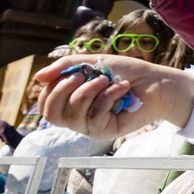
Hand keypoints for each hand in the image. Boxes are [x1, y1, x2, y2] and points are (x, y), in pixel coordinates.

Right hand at [35, 54, 193, 140]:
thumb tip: (38, 77)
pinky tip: (121, 88)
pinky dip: (107, 97)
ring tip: (106, 79)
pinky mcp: (106, 131)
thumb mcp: (90, 63)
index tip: (70, 72)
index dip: (51, 88)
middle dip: (63, 90)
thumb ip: (64, 67)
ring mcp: (90, 126)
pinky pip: (95, 117)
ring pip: (72, 115)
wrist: (154, 81)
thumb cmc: (123, 72)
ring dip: (88, 91)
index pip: (46, 104)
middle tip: (82, 75)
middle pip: (51, 114)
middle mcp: (77, 117)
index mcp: (71, 102)